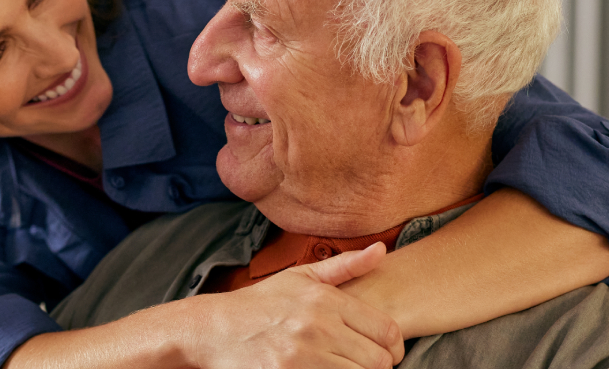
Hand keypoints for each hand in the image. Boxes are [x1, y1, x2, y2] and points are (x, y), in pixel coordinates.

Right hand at [171, 242, 405, 368]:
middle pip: (378, 361)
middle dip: (378, 367)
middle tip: (365, 364)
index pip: (387, 331)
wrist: (214, 329)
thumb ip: (345, 266)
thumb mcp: (300, 277)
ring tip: (345, 367)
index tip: (386, 353)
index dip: (394, 347)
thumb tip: (382, 250)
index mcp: (327, 300)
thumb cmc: (261, 304)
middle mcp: (318, 327)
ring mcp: (303, 356)